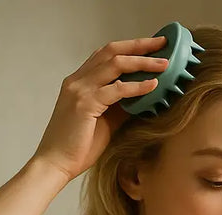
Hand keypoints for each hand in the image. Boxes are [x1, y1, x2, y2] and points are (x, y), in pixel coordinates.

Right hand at [31, 36, 170, 181]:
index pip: (106, 54)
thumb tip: (145, 96)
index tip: (153, 46)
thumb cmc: (79, 145)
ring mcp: (79, 90)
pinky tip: (154, 85)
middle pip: (112, 51)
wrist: (56, 163)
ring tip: (165, 64)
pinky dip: (137, 86)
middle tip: (163, 44)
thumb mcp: (106, 120)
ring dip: (142, 62)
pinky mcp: (85, 104)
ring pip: (115, 64)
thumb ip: (121, 105)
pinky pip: (116, 89)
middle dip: (139, 45)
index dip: (130, 47)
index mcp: (79, 81)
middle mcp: (78, 80)